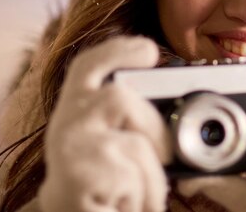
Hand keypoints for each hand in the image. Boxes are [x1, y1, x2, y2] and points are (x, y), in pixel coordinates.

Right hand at [38, 36, 170, 211]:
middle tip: (164, 158)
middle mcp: (65, 121)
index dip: (117, 50)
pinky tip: (118, 206)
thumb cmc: (99, 185)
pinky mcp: (76, 177)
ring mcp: (69, 147)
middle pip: (119, 97)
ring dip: (151, 179)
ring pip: (136, 145)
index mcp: (76, 107)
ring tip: (134, 197)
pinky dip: (141, 198)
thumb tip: (180, 124)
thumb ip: (135, 123)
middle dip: (154, 128)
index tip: (148, 50)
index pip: (89, 64)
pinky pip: (132, 179)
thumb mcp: (114, 145)